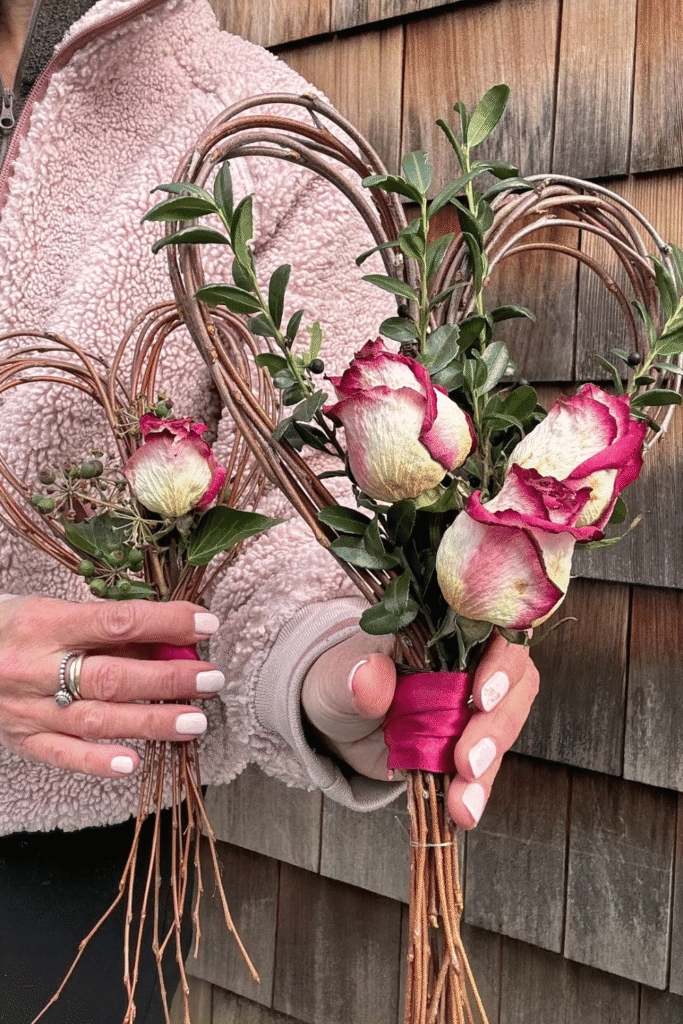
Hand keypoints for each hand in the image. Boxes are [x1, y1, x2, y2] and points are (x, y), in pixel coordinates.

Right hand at [0, 595, 225, 776]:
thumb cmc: (18, 628)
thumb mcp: (56, 611)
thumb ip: (110, 628)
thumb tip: (172, 640)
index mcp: (45, 624)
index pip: (116, 621)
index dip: (165, 622)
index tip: (205, 624)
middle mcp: (34, 667)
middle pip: (112, 677)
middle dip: (169, 679)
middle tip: (211, 679)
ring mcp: (26, 707)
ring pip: (96, 720)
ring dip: (151, 723)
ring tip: (195, 721)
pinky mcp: (22, 738)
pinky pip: (63, 755)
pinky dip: (98, 762)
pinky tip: (134, 764)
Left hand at [301, 628, 538, 827]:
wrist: (335, 721)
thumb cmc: (339, 682)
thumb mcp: (335, 676)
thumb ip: (353, 674)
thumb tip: (370, 674)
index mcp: (443, 623)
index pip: (494, 624)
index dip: (501, 659)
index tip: (482, 696)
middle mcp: (471, 655)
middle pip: (514, 678)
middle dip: (495, 725)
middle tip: (468, 762)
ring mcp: (476, 698)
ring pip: (506, 722)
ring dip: (491, 766)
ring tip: (463, 802)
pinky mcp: (472, 736)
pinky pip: (488, 760)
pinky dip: (479, 788)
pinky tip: (463, 811)